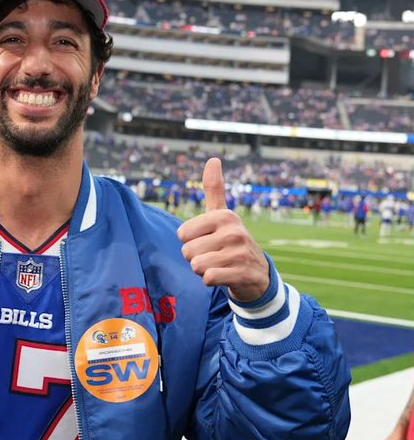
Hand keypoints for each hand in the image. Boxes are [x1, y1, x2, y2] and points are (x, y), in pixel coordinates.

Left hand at [177, 157, 269, 302]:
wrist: (257, 274)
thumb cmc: (232, 242)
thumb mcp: (223, 215)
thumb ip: (215, 188)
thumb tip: (213, 158)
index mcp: (224, 216)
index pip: (182, 234)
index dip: (190, 242)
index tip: (208, 241)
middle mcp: (234, 231)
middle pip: (187, 251)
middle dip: (196, 258)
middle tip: (214, 255)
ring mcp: (239, 252)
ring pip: (197, 265)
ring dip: (203, 270)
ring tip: (220, 265)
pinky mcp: (241, 273)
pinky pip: (208, 278)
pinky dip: (211, 281)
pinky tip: (224, 275)